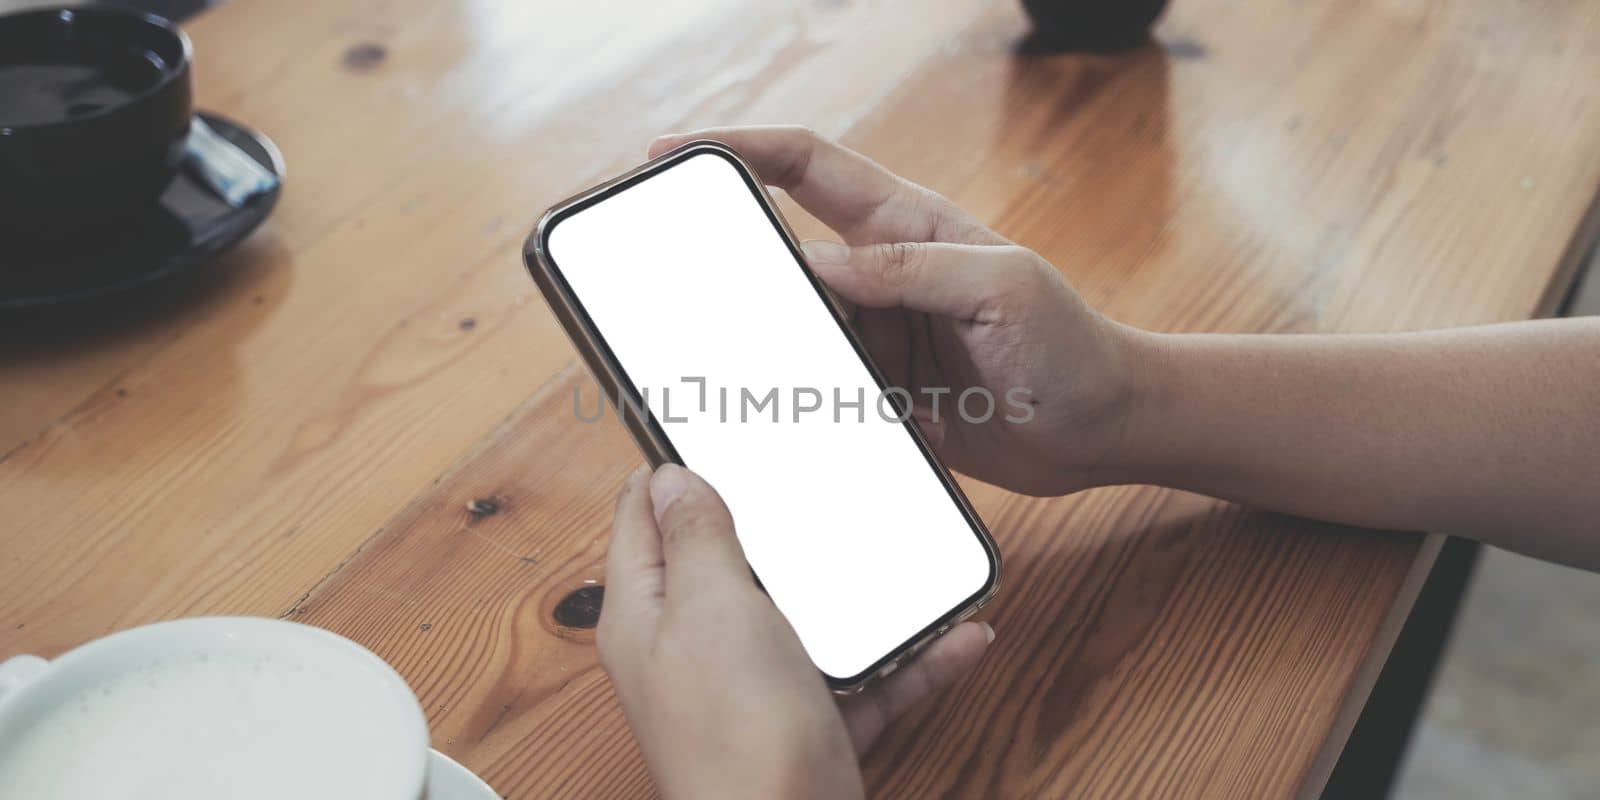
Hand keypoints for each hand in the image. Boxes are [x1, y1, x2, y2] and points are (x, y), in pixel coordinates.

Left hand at [599, 464, 993, 798]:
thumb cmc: (737, 736)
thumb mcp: (710, 607)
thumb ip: (696, 538)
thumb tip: (669, 479)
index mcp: (649, 614)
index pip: (641, 519)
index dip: (670, 468)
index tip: (709, 425)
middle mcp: (695, 650)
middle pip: (733, 565)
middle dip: (781, 521)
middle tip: (820, 469)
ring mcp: (756, 691)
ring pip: (811, 619)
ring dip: (861, 590)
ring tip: (906, 548)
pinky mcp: (813, 728)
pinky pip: (867, 678)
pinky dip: (911, 658)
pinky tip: (962, 635)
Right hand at [649, 127, 1138, 495]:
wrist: (1104, 430)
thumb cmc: (1072, 347)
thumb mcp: (1002, 288)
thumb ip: (910, 270)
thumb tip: (814, 265)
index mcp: (908, 226)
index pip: (808, 166)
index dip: (740, 147)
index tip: (675, 150)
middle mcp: (882, 276)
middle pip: (781, 249)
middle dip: (726, 251)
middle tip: (672, 263)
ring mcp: (877, 335)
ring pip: (791, 324)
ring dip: (760, 338)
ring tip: (725, 357)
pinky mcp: (879, 392)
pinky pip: (815, 384)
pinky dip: (788, 393)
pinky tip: (769, 409)